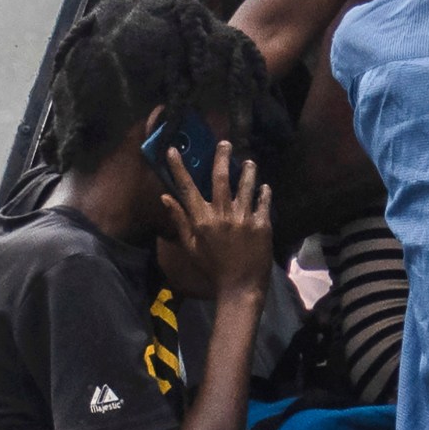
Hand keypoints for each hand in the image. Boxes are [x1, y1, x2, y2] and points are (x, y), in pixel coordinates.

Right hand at [159, 140, 272, 303]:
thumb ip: (179, 220)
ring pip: (246, 186)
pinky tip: (263, 186)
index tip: (173, 150)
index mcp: (201, 220)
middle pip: (220, 178)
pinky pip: (263, 202)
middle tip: (224, 143)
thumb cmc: (212, 267)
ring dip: (247, 171)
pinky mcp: (262, 224)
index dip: (178, 167)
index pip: (187, 188)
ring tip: (248, 161)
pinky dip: (264, 192)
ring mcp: (244, 218)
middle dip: (221, 158)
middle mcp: (222, 214)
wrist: (240, 286)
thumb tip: (165, 197)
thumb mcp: (190, 246)